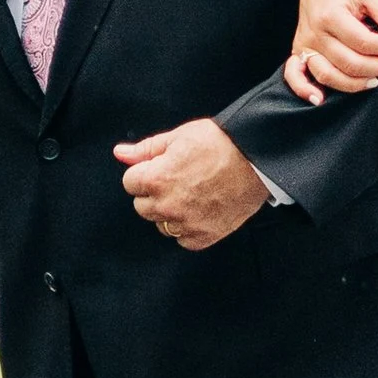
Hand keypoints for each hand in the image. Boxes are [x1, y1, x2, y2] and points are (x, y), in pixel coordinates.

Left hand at [115, 118, 268, 249]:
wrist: (258, 160)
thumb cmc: (220, 143)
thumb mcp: (179, 137)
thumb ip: (146, 149)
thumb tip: (120, 153)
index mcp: (156, 179)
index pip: (130, 183)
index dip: (145, 172)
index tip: (161, 168)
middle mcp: (167, 205)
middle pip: (142, 207)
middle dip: (153, 194)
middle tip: (177, 180)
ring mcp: (186, 224)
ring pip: (161, 225)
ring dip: (169, 213)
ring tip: (191, 194)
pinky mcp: (204, 236)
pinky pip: (182, 240)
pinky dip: (187, 228)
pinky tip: (200, 210)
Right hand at [283, 0, 377, 104]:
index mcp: (331, 15)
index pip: (364, 42)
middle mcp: (315, 33)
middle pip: (348, 62)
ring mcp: (304, 44)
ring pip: (328, 74)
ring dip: (354, 84)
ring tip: (377, 81)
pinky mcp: (298, 51)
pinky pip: (294, 75)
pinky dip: (304, 90)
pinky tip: (320, 99)